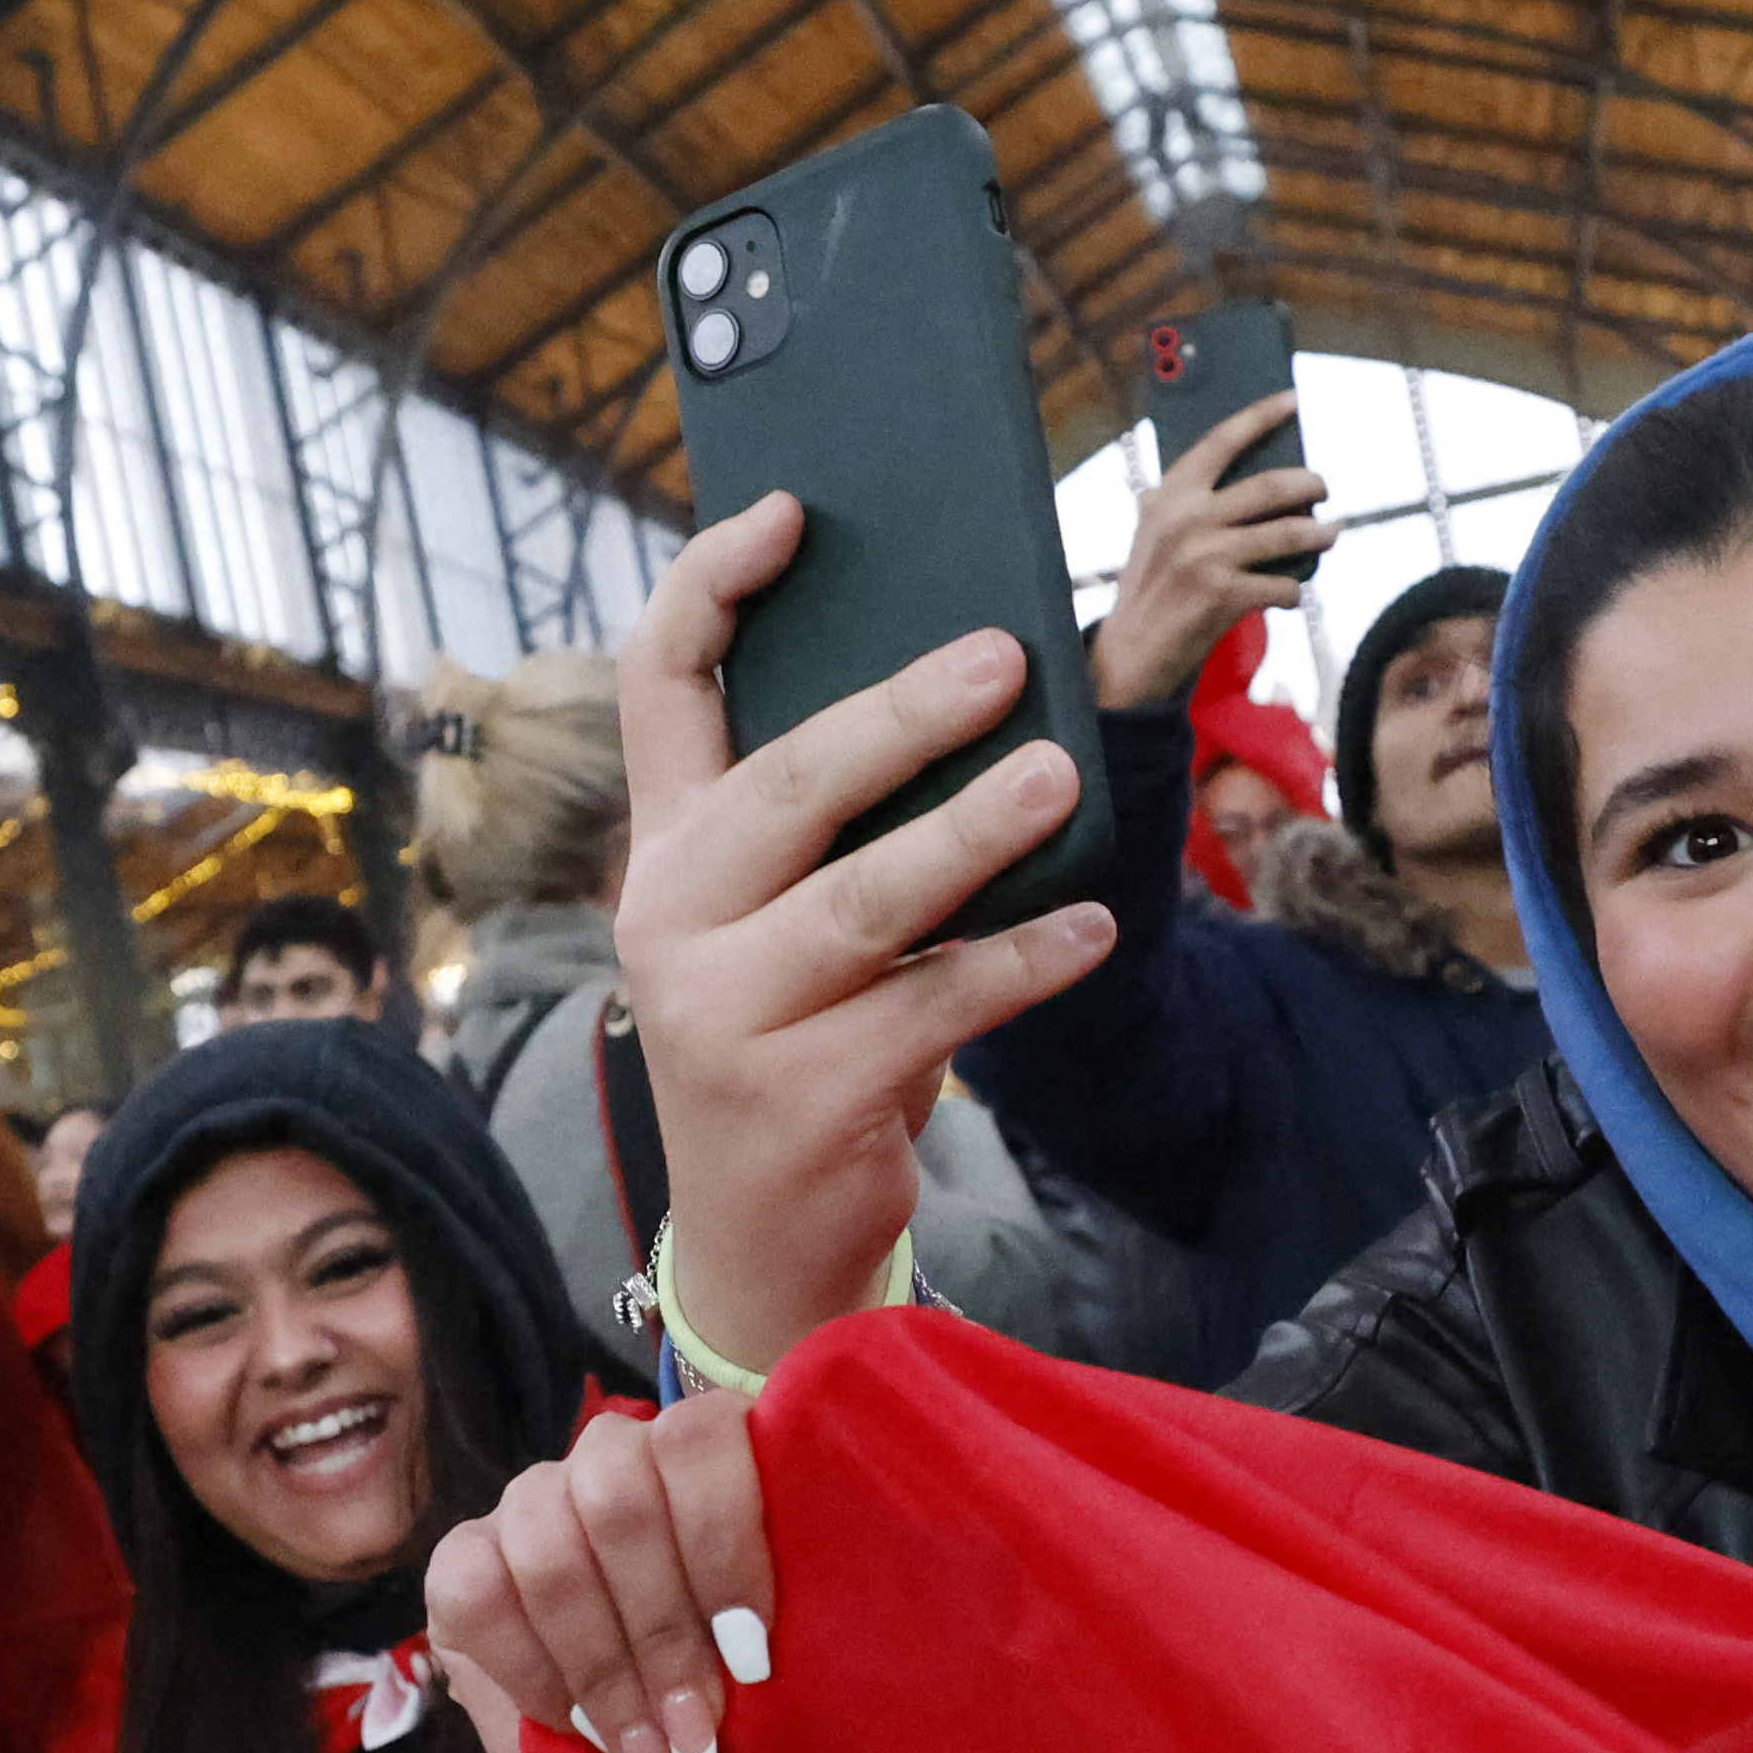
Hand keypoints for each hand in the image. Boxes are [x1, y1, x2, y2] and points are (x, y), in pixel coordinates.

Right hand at [430, 1384, 774, 1752]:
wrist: (629, 1749)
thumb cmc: (720, 1686)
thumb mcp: (761, 1646)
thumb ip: (767, 1619)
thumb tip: (782, 1655)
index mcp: (701, 1451)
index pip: (697, 1442)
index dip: (724, 1548)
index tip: (750, 1658)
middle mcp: (609, 1456)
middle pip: (618, 1502)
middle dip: (663, 1635)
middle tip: (698, 1734)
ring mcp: (528, 1501)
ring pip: (549, 1550)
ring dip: (603, 1668)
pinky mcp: (459, 1556)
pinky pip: (478, 1596)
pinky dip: (532, 1671)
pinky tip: (575, 1727)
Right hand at [604, 500, 1124, 1334]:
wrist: (763, 1242)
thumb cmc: (802, 1041)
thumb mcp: (778, 926)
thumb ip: (830, 828)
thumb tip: (979, 697)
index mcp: (666, 853)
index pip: (659, 687)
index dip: (713, 585)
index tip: (793, 510)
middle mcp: (672, 921)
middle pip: (784, 783)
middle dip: (900, 715)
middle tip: (1006, 660)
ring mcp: (726, 1014)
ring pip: (864, 898)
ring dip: (974, 833)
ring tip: (1058, 779)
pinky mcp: (801, 1096)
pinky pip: (934, 1007)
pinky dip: (1023, 963)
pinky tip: (1093, 927)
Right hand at [1092, 388, 1329, 710]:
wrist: (1130, 655)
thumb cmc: (1152, 590)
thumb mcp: (1155, 534)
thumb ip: (1182, 502)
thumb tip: (1237, 474)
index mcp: (1169, 495)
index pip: (1220, 440)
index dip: (1260, 415)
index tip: (1292, 399)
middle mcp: (1186, 519)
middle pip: (1270, 486)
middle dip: (1309, 484)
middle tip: (1323, 488)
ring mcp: (1205, 557)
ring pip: (1289, 534)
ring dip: (1319, 535)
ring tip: (1329, 534)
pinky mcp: (1223, 595)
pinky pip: (1283, 585)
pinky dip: (1294, 591)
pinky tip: (1289, 594)